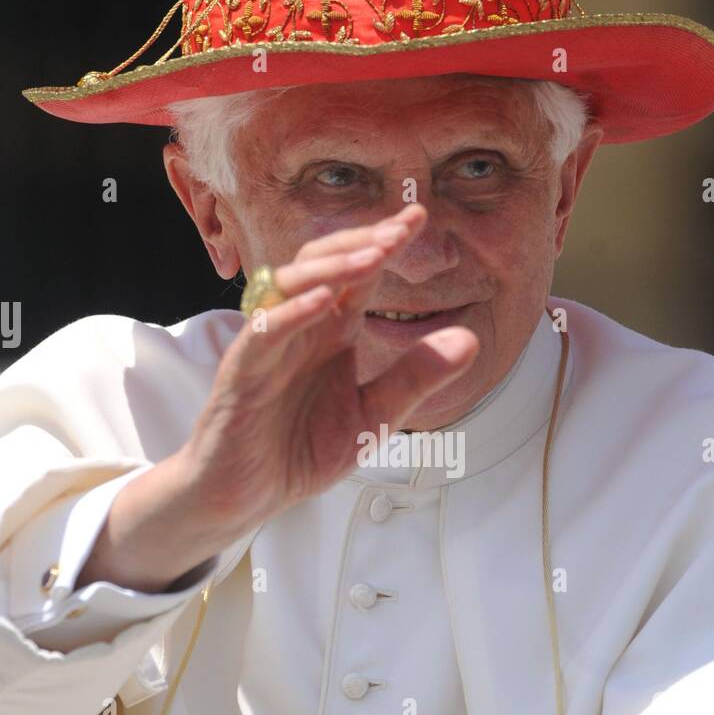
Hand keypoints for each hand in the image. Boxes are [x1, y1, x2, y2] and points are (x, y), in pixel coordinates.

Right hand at [77, 204, 478, 592]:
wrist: (248, 497)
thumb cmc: (299, 451)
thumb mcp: (375, 416)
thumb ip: (416, 377)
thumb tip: (471, 339)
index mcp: (331, 333)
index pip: (359, 274)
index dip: (385, 242)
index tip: (418, 217)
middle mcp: (300, 329)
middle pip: (322, 263)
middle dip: (360, 243)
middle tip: (398, 231)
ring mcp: (268, 347)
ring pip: (290, 286)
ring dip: (331, 268)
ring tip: (372, 257)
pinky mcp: (242, 375)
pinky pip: (263, 334)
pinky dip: (291, 314)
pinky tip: (323, 302)